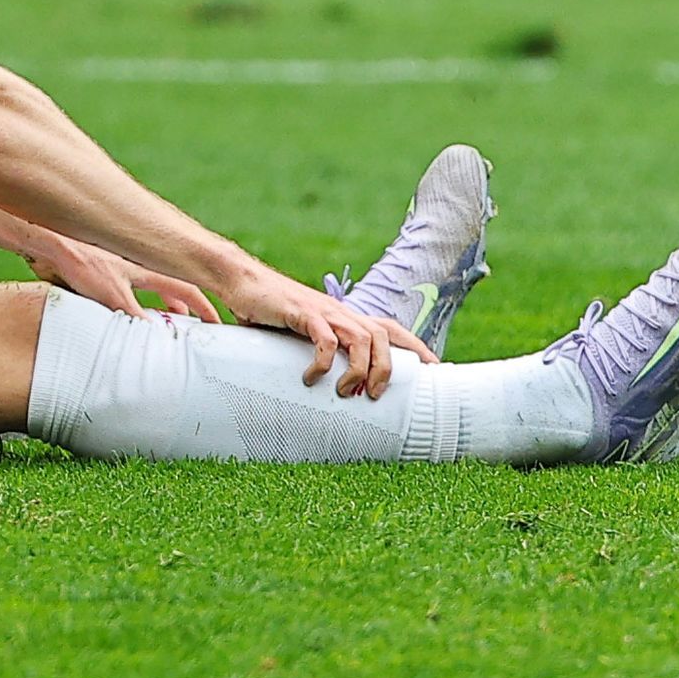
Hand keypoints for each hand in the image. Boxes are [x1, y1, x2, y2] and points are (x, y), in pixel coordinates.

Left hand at [26, 234, 219, 319]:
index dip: (203, 306)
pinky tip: (131, 322)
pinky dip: (139, 310)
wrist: (54, 248)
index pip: (187, 288)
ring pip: (154, 293)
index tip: (216, 323)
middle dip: (187, 309)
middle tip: (195, 328)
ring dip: (163, 309)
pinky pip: (133, 296)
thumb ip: (136, 318)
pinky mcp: (108, 276)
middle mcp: (141, 268)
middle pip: (174, 289)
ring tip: (167, 329)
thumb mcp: (114, 297)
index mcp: (149, 270)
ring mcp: (125, 271)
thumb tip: (159, 337)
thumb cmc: (84, 265)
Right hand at [225, 261, 424, 397]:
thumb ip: (320, 351)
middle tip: (373, 396)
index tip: (435, 370)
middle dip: (387, 369)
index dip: (415, 347)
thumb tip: (329, 388)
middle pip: (382, 336)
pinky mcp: (302, 313)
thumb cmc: (274, 312)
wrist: (244, 281)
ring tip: (346, 392)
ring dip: (359, 370)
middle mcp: (341, 312)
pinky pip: (325, 339)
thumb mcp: (304, 334)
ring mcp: (323, 311)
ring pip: (362, 338)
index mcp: (345, 317)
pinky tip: (311, 378)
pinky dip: (323, 363)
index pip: (390, 329)